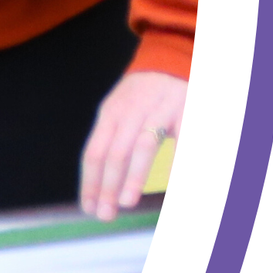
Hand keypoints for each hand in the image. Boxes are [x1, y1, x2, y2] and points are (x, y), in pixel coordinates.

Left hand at [79, 69, 183, 221]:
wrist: (170, 59)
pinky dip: (176, 163)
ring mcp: (158, 108)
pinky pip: (180, 139)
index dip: (90, 181)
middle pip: (114, 152)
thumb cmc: (142, 94)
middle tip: (103, 213)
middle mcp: (130, 111)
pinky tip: (172, 184)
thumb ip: (112, 140)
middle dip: (107, 186)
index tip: (88, 206)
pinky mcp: (185, 109)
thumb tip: (100, 180)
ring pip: (142, 145)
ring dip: (133, 176)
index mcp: (110, 114)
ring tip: (125, 201)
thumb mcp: (119, 111)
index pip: (94, 152)